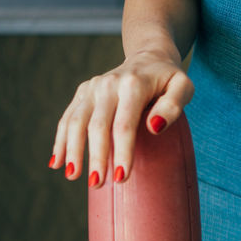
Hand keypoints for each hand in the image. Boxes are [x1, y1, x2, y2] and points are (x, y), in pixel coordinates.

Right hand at [49, 50, 194, 186]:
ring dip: (72, 150)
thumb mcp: (183, 88)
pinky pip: (68, 118)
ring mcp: (92, 88)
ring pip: (76, 121)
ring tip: (72, 176)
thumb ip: (173, 106)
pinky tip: (57, 162)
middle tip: (97, 183)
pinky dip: (61, 140)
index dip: (122, 152)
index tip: (122, 178)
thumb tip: (154, 127)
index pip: (125, 124)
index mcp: (133, 85)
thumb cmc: (169, 80)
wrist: (148, 57)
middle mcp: (108, 84)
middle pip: (97, 125)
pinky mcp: (83, 93)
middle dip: (96, 156)